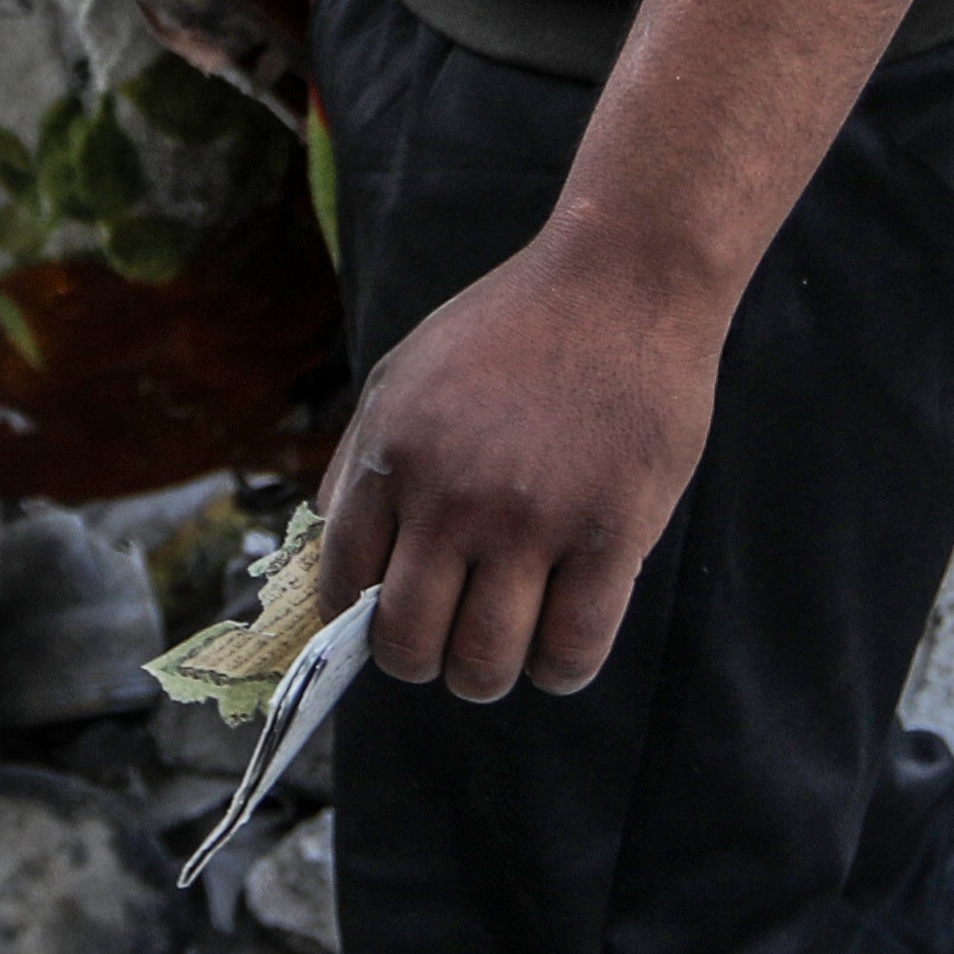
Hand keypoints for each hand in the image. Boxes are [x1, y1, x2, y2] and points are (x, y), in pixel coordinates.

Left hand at [315, 224, 726, 702]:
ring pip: (484, 663)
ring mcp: (532, 519)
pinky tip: (559, 649)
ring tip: (502, 649)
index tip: (387, 623)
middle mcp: (452, 494)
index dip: (357, 624)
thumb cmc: (513, 326)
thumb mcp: (406, 372)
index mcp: (394, 453)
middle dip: (419, 662)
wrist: (625, 279)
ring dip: (485, 675)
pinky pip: (572, 650)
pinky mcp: (611, 534)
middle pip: (409, 642)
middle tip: (446, 645)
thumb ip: (361, 461)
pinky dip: (558, 671)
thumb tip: (328, 552)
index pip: (343, 584)